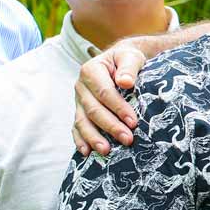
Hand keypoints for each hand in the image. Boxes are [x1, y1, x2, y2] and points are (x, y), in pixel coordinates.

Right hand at [73, 40, 146, 154]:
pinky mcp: (80, 111)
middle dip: (110, 126)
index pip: (104, 92)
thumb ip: (129, 67)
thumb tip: (126, 82)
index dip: (118, 108)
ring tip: (107, 151)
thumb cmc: (127, 59)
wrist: (119, 61)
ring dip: (94, 137)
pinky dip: (80, 140)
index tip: (133, 122)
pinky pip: (77, 127)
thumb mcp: (131, 57)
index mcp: (91, 70)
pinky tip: (86, 152)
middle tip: (128, 139)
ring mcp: (78, 101)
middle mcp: (81, 86)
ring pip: (82, 121)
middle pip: (93, 110)